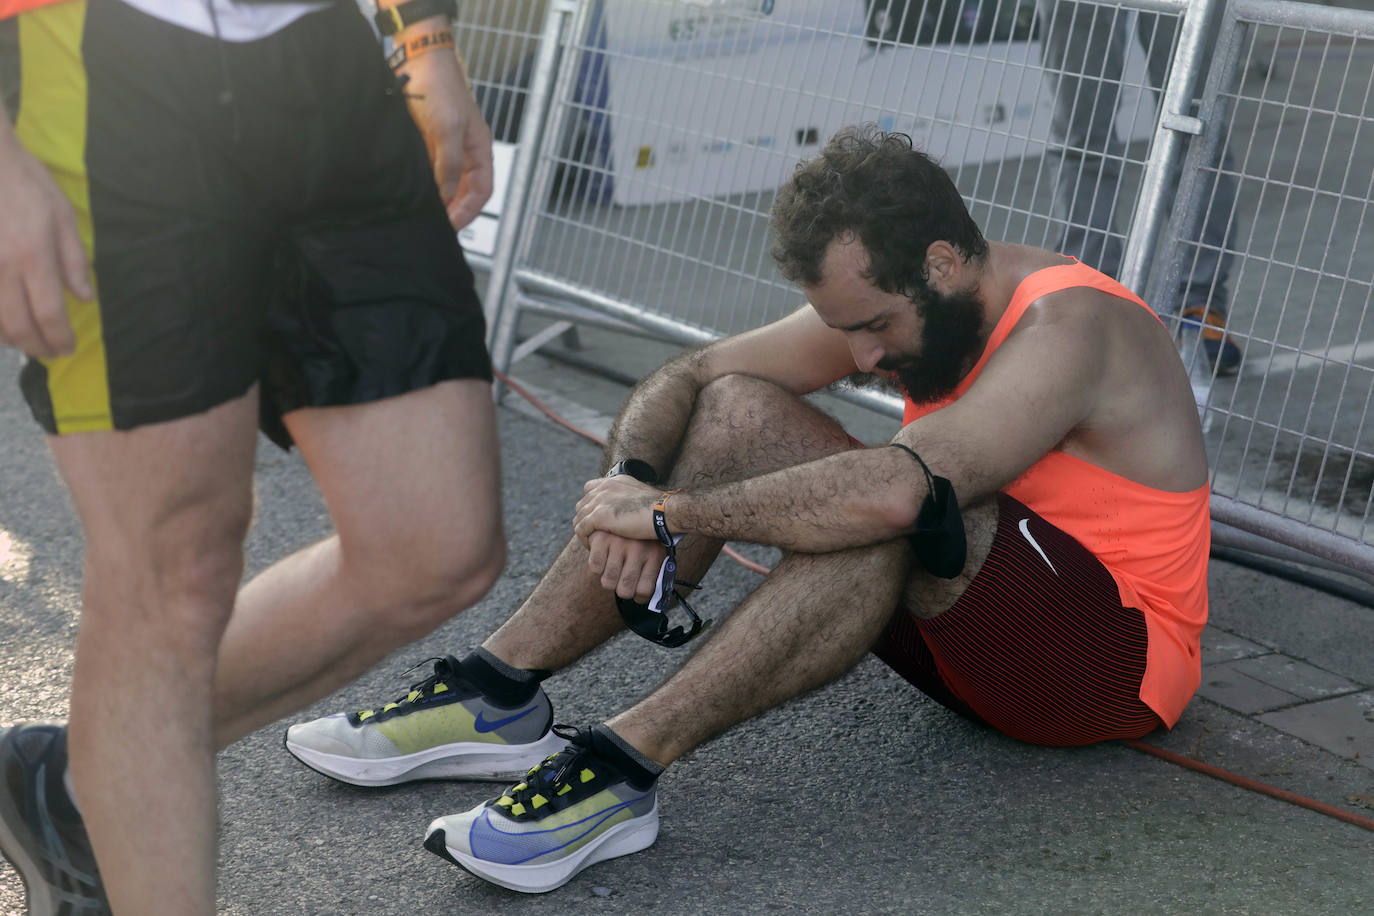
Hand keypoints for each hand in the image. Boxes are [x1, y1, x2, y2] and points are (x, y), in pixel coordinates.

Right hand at [0, 131, 88, 358]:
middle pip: (17, 324)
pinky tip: (3, 324)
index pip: (48, 312)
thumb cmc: (25, 182)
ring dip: (10, 338)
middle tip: (49, 354)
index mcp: (33, 255)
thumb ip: (74, 261)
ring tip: (27, 343)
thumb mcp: (63, 216)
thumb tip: (84, 298)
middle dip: (36, 346)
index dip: (58, 337)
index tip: (68, 349)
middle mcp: (1, 266)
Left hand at [395, 45, 493, 228]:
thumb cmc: (440, 87)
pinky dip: (427, 182)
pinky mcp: (428, 140)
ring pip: (448, 181)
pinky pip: (431, 169)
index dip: (470, 210)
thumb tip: (445, 195)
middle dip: (455, 208)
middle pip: (466, 189)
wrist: (418, 59)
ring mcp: (447, 145)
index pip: (482, 189)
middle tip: (438, 224)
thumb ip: (449, 164)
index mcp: (479, 148)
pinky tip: (416, 190)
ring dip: (440, 197)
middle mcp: (465, 150)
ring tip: (427, 212)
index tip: (452, 225)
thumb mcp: (447, 129)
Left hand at [574, 475, 659, 545]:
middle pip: (582, 504)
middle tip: (593, 535)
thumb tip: (632, 511)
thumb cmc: (662, 510)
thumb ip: (631, 500)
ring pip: (579, 517)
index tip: (598, 520)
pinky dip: (584, 539)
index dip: (591, 505)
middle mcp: (605, 487)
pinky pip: (581, 529)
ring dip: (584, 531)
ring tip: (592, 543)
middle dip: (585, 520)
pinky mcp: (599, 515)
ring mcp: (601, 500)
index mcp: (615, 481)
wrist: (666, 512)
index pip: (591, 489)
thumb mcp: (643, 498)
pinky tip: (592, 547)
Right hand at [585, 531, 667, 602]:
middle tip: (622, 582)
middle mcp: (639, 550)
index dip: (638, 597)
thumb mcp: (655, 551)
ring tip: (613, 570)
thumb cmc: (644, 537)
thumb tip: (642, 600)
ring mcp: (620, 543)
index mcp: (655, 555)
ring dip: (608, 580)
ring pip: (608, 582)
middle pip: (625, 591)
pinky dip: (597, 566)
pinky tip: (603, 557)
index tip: (636, 592)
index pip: (644, 591)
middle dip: (621, 590)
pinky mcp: (602, 538)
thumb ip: (652, 574)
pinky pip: (595, 567)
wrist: (637, 508)